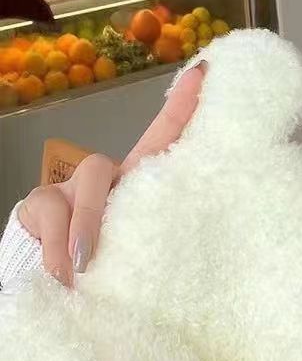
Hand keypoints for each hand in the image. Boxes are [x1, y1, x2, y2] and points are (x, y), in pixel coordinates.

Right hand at [17, 63, 205, 287]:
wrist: (61, 288)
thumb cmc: (114, 266)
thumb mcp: (143, 249)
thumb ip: (162, 235)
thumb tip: (192, 222)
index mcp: (140, 184)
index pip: (163, 136)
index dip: (181, 105)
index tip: (203, 73)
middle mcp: (106, 178)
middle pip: (101, 167)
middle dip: (97, 212)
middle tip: (92, 258)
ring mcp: (71, 188)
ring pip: (76, 188)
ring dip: (78, 232)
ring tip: (77, 272)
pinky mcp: (39, 203)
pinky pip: (48, 210)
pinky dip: (55, 245)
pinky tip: (60, 274)